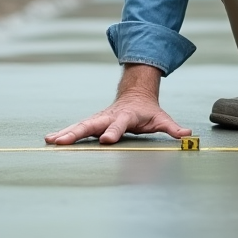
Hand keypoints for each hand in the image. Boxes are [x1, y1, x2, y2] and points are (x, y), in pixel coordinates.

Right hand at [44, 64, 190, 145]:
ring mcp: (98, 119)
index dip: (113, 131)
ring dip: (66, 133)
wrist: (135, 94)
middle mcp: (109, 116)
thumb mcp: (162, 118)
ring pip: (80, 126)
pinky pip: (76, 129)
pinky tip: (50, 139)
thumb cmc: (149, 111)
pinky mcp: (92, 123)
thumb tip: (188, 134)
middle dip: (78, 133)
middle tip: (64, 142)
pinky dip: (63, 133)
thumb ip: (173, 127)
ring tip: (51, 141)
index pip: (119, 125)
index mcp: (126, 116)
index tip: (105, 140)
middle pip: (91, 124)